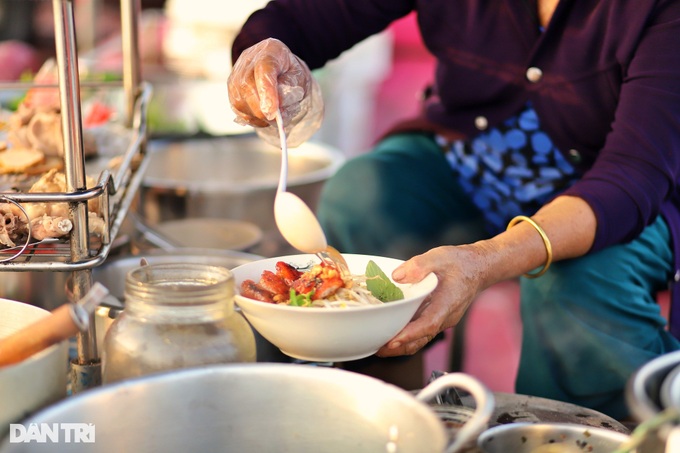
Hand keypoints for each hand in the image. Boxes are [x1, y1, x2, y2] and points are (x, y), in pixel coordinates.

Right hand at [228, 38, 312, 127]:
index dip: (267, 92)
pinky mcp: (231, 88)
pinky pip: (237, 108)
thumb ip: (291, 90)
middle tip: (276, 121)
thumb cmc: (290, 72)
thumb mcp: (299, 78)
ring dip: (256, 116)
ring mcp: (236, 73)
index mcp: (270, 50)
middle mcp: (249, 59)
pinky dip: (251, 118)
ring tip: (272, 118)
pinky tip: (262, 118)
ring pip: (240, 100)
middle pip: (248, 86)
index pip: (264, 70)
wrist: (279, 66)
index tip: (273, 112)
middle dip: (262, 109)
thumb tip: (277, 108)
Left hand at [377, 243, 495, 356]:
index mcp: (447, 303)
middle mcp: (445, 317)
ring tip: (377, 345)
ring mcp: (442, 320)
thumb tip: (397, 276)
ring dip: (400, 345)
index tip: (392, 342)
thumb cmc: (460, 262)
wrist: (478, 268)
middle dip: (398, 347)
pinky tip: (390, 332)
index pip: (428, 324)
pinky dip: (406, 336)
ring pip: (420, 339)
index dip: (409, 335)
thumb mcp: (439, 257)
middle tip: (375, 348)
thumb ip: (419, 266)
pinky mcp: (437, 318)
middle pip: (421, 339)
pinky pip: (421, 332)